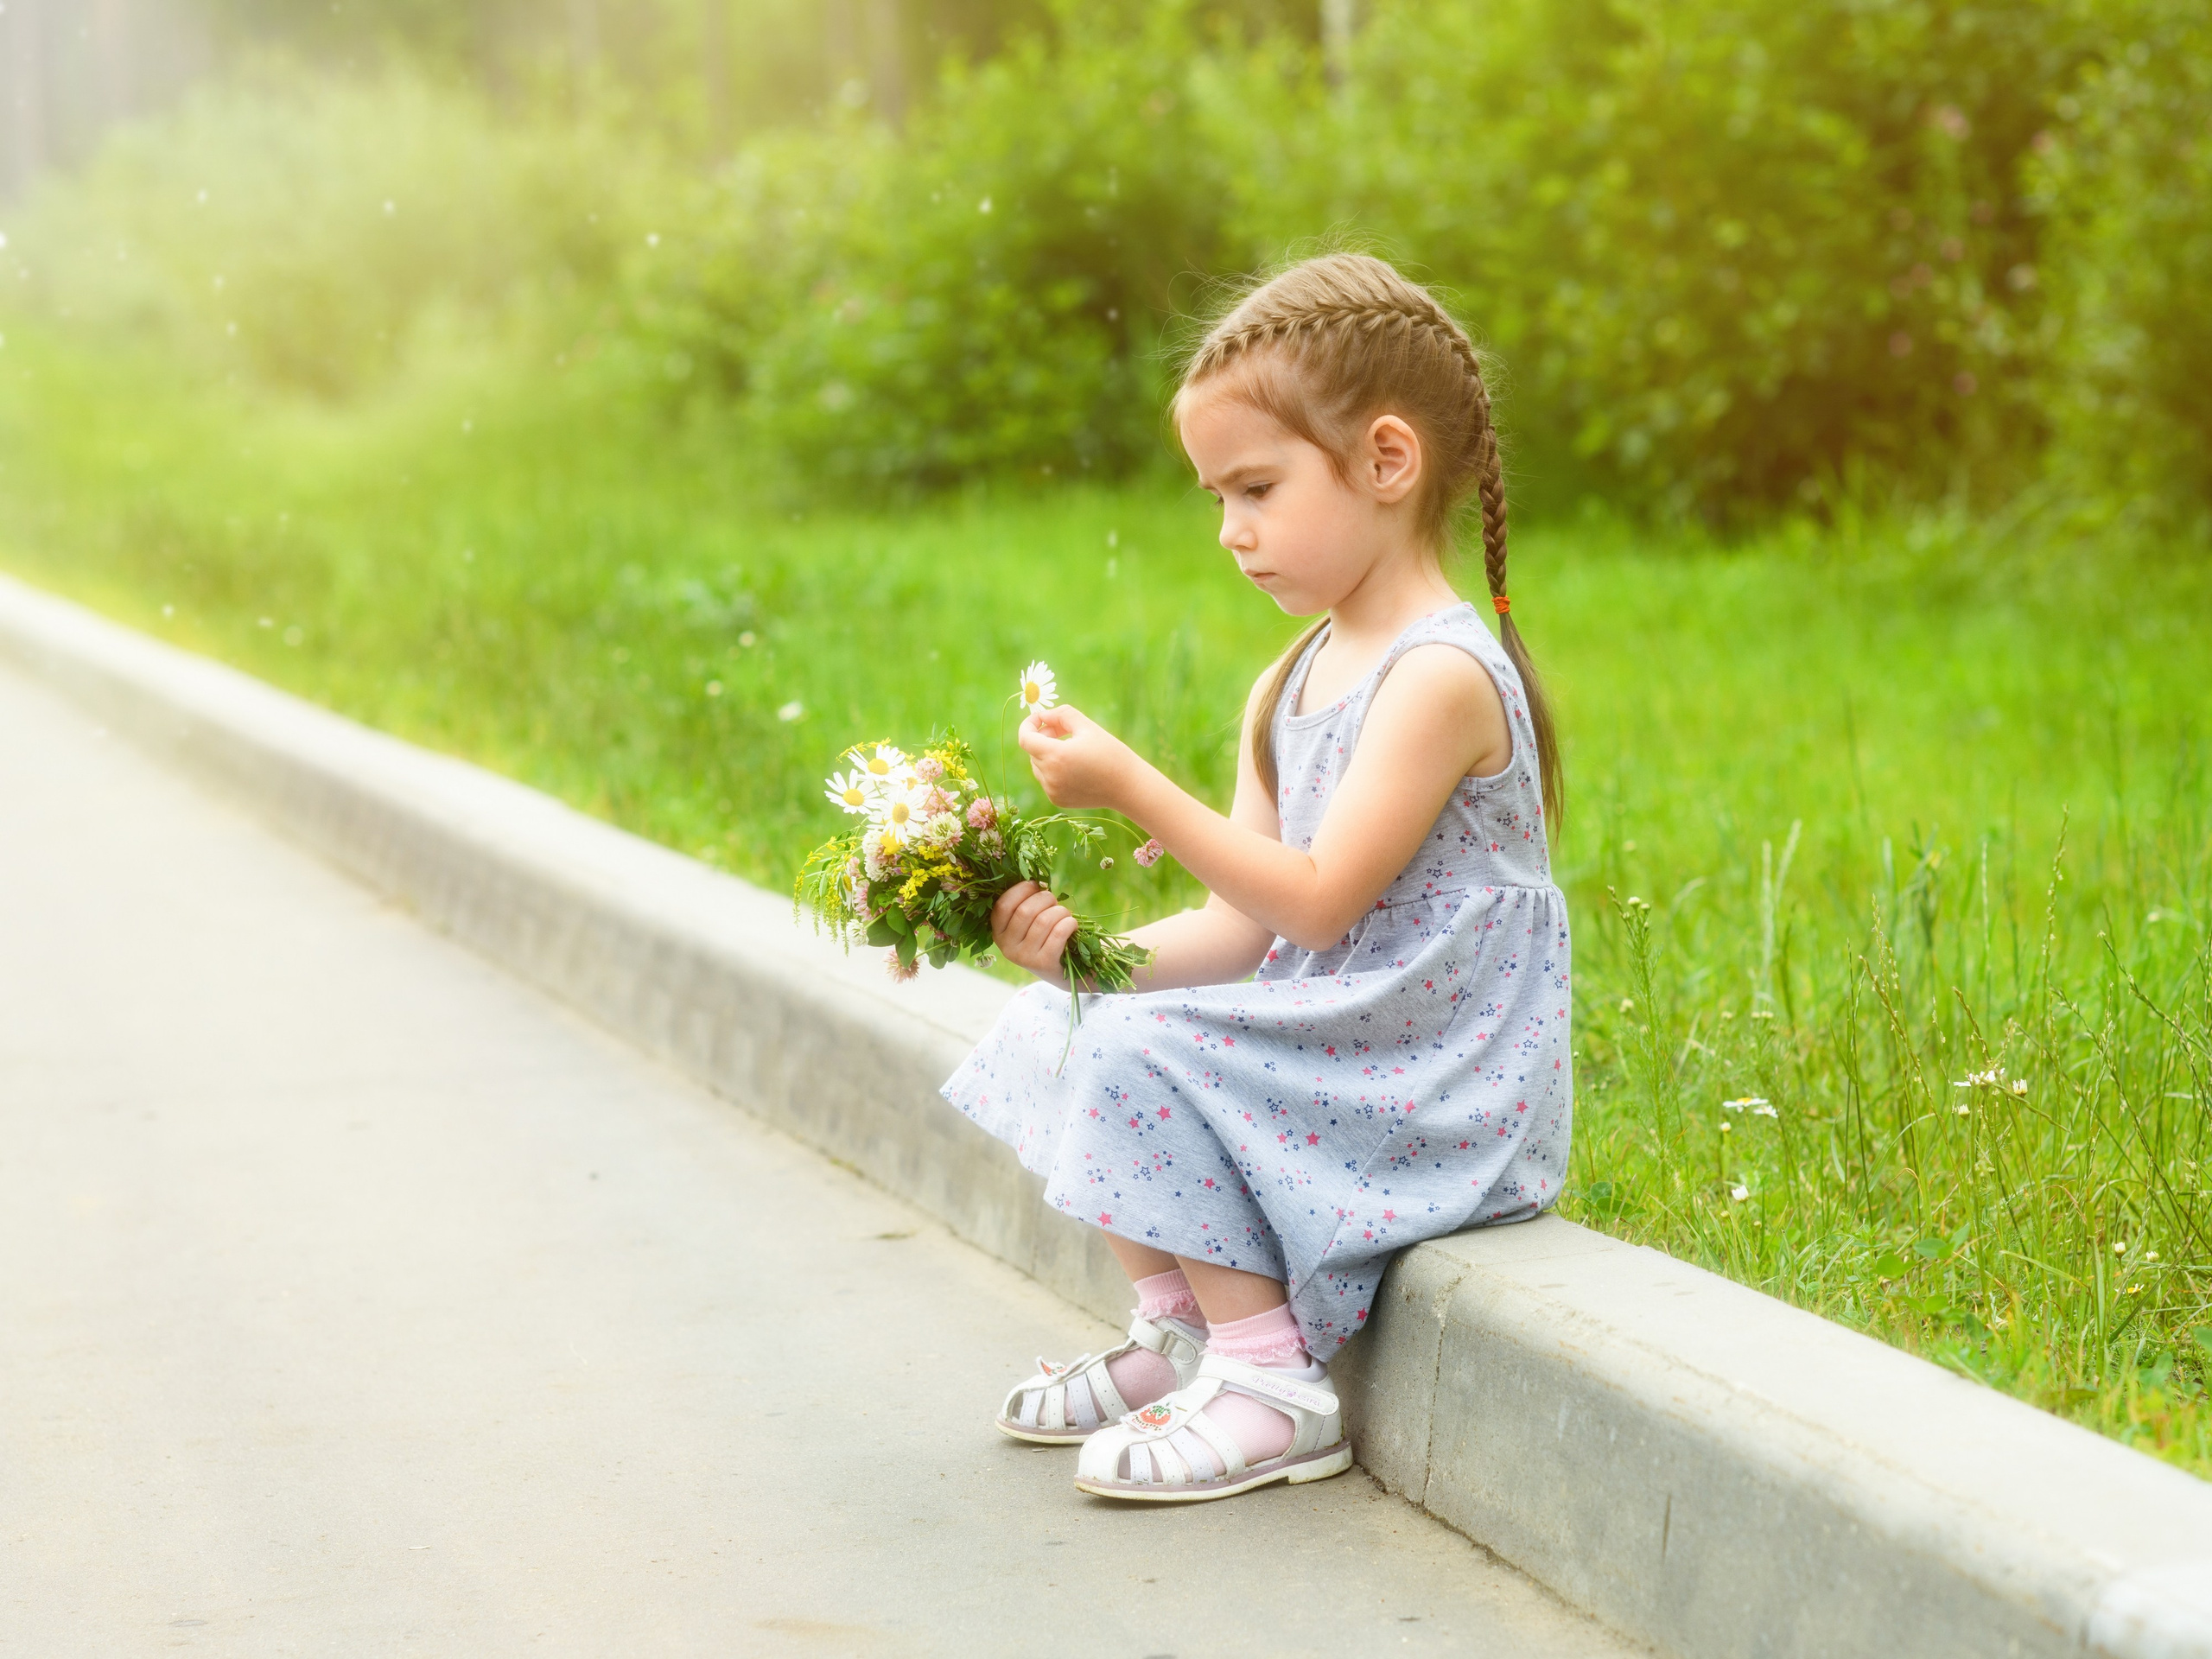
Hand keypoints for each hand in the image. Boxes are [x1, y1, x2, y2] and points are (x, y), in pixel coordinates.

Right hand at [991, 880, 1076, 986]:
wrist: (1065, 971)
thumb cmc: (1046, 937)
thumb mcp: (1028, 924)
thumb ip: (1025, 903)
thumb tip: (1035, 879)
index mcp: (999, 932)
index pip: (1003, 905)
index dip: (1021, 890)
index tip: (1036, 886)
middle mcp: (1007, 947)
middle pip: (1025, 911)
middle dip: (1045, 898)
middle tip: (1054, 901)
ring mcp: (1024, 957)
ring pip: (1043, 921)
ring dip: (1060, 911)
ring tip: (1064, 914)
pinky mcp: (1044, 964)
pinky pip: (1058, 933)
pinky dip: (1069, 923)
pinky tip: (1072, 925)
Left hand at [1016, 703, 1137, 809]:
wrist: (1127, 786)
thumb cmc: (1110, 753)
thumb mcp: (1087, 726)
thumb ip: (1061, 715)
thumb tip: (1042, 715)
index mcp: (1056, 756)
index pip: (1025, 739)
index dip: (1028, 725)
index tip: (1039, 718)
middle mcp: (1050, 776)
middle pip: (1033, 751)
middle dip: (1043, 736)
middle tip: (1063, 730)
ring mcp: (1052, 791)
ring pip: (1038, 765)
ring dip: (1047, 753)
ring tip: (1071, 748)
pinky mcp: (1057, 800)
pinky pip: (1046, 779)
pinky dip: (1053, 770)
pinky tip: (1075, 767)